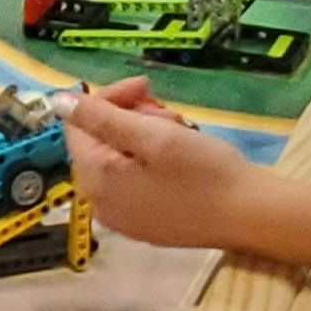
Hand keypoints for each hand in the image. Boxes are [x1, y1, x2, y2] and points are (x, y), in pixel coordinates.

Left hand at [64, 79, 274, 250]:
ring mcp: (124, 219)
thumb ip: (100, 117)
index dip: (111, 99)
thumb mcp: (152, 135)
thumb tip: (57, 101)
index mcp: (95, 182)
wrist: (253, 216)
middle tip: (169, 113)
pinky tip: (180, 155)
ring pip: (119, 159)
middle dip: (130, 118)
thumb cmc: (204, 172)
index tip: (146, 87)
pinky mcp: (147, 224)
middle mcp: (101, 205)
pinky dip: (151, 160)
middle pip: (99, 143)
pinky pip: (134, 181)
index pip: (81, 125)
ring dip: (145, 136)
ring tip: (180, 132)